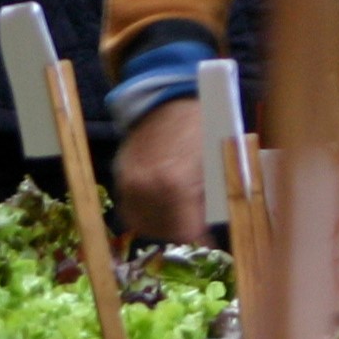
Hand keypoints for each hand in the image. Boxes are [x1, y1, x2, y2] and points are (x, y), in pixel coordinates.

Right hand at [114, 97, 208, 243]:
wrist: (167, 100)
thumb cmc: (200, 126)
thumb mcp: (218, 161)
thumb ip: (217, 198)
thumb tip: (216, 230)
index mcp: (175, 184)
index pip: (185, 233)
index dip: (200, 238)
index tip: (208, 239)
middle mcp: (146, 188)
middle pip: (163, 232)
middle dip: (182, 231)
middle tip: (195, 224)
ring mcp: (128, 183)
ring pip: (143, 224)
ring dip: (161, 225)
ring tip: (177, 216)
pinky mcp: (119, 177)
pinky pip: (130, 210)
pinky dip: (144, 213)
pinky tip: (159, 206)